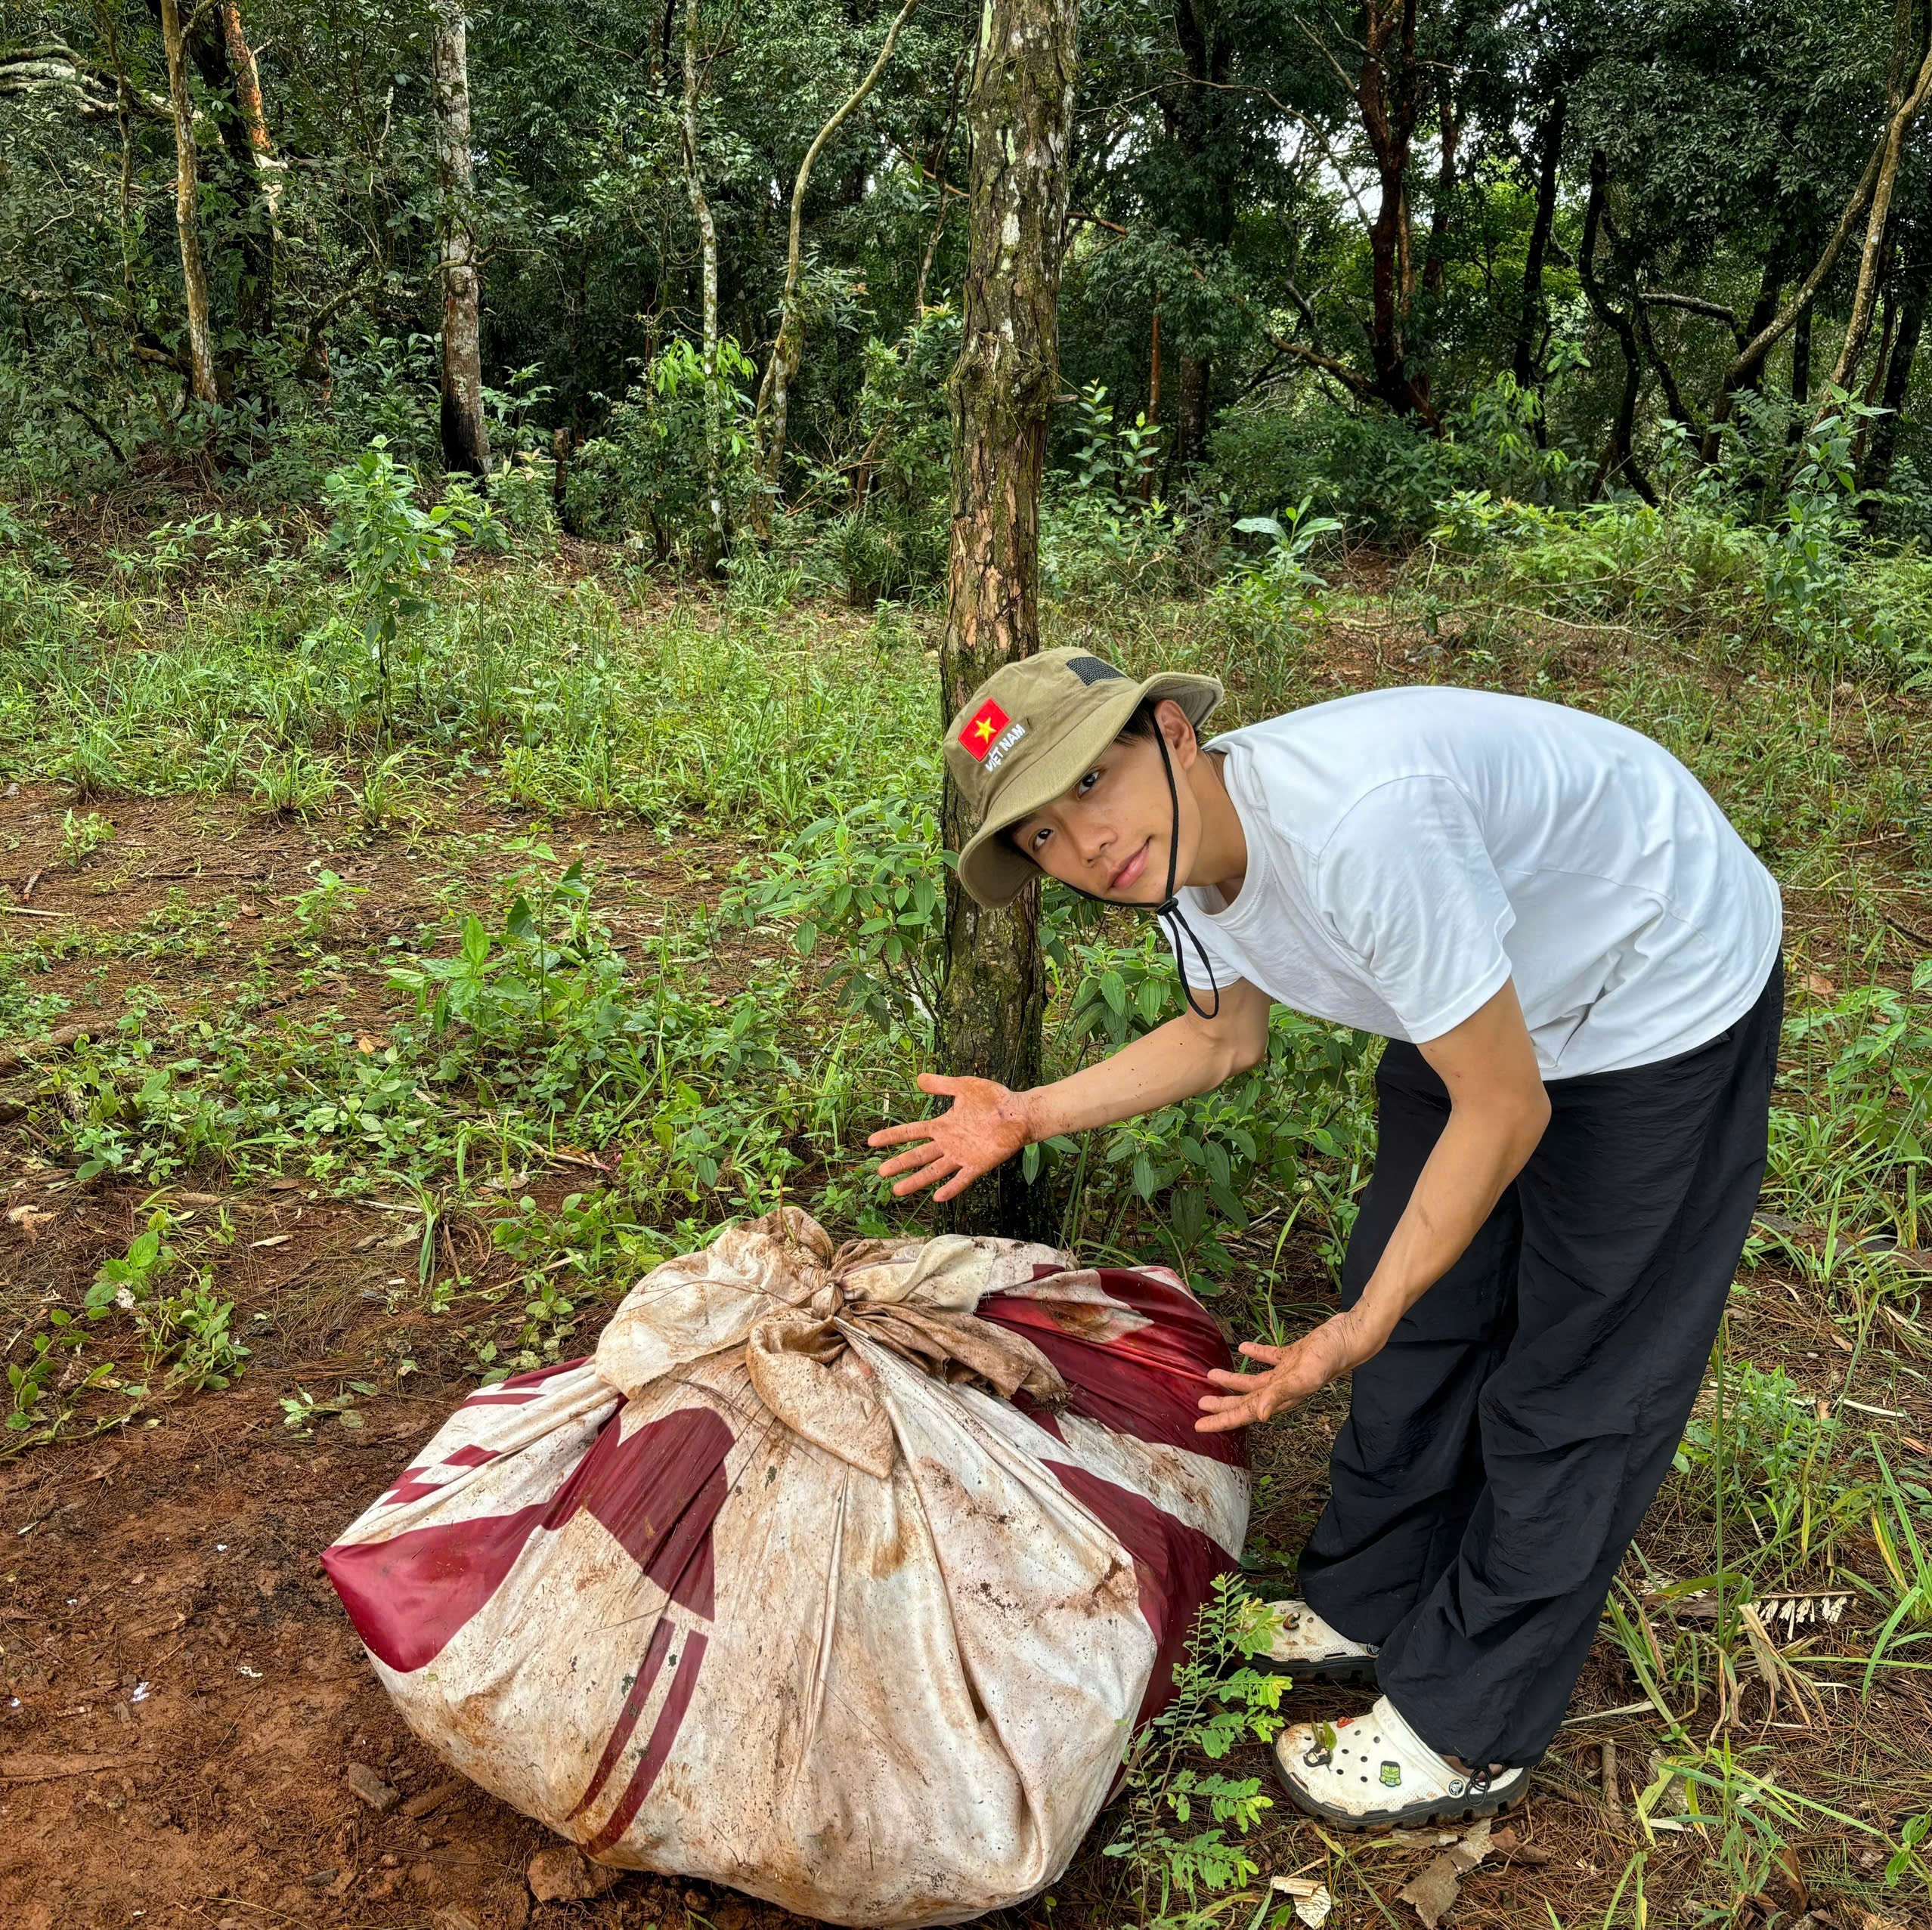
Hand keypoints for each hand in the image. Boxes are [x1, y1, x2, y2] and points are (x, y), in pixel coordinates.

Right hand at [866, 1073, 1034, 1202]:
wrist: (1019, 1111)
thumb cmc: (994, 1099)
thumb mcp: (964, 1086)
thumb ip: (942, 1084)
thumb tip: (919, 1078)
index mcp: (943, 1126)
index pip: (911, 1132)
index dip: (891, 1136)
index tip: (871, 1141)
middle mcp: (949, 1143)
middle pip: (918, 1155)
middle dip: (899, 1164)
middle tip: (880, 1173)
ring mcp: (962, 1156)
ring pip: (934, 1171)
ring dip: (916, 1181)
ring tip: (898, 1190)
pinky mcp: (978, 1164)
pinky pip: (962, 1179)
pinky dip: (951, 1188)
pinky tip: (937, 1197)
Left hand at [1194, 1310, 1385, 1433]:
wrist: (1352, 1336)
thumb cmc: (1330, 1357)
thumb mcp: (1303, 1376)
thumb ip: (1280, 1393)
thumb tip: (1257, 1415)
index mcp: (1283, 1396)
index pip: (1246, 1413)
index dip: (1223, 1420)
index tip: (1200, 1425)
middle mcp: (1284, 1388)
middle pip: (1247, 1399)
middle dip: (1223, 1404)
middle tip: (1200, 1403)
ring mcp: (1289, 1371)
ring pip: (1255, 1379)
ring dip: (1234, 1379)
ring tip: (1212, 1374)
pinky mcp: (1295, 1354)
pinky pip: (1270, 1356)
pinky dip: (1256, 1353)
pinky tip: (1244, 1347)